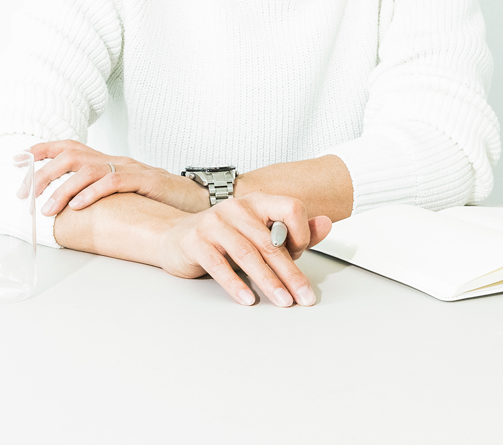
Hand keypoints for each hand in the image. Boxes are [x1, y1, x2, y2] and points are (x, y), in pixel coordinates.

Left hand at [19, 139, 206, 215]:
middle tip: (25, 194)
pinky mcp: (146, 180)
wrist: (196, 198)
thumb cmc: (158, 199)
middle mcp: (116, 160)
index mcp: (109, 161)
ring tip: (47, 209)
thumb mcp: (124, 193)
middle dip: (44, 173)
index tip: (19, 160)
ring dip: (63, 188)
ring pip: (89, 169)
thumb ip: (100, 193)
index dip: (44, 150)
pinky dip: (93, 193)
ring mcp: (131, 168)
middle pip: (72, 155)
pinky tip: (79, 206)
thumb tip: (68, 206)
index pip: (71, 146)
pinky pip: (114, 182)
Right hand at [158, 193, 331, 306]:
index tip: (302, 257)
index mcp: (257, 202)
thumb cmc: (224, 238)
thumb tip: (327, 223)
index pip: (291, 208)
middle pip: (270, 242)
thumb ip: (293, 232)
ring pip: (247, 254)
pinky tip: (248, 298)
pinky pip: (218, 265)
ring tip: (282, 301)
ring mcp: (213, 223)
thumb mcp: (260, 233)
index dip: (301, 234)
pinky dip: (235, 284)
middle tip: (304, 296)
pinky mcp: (195, 241)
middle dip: (291, 274)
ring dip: (268, 282)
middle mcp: (236, 208)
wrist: (176, 238)